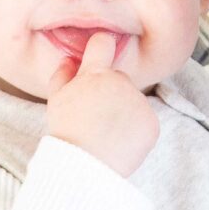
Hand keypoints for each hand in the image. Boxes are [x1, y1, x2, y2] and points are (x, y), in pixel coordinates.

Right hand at [44, 30, 157, 176]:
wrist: (84, 166)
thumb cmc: (67, 133)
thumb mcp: (56, 100)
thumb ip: (62, 75)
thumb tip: (69, 59)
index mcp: (95, 74)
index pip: (103, 43)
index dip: (102, 45)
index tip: (102, 49)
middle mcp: (121, 82)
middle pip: (119, 80)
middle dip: (110, 93)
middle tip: (96, 117)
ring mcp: (139, 102)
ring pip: (132, 102)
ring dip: (123, 113)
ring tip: (106, 134)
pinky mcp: (152, 123)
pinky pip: (144, 122)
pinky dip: (135, 131)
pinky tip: (119, 143)